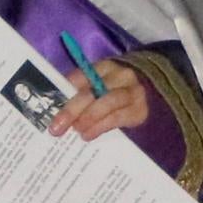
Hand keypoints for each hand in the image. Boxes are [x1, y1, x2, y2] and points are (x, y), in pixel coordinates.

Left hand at [39, 65, 153, 140]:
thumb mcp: (99, 86)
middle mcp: (120, 76)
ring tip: (75, 130)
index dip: (65, 90)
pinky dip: (100, 127)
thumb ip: (81, 92)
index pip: (81, 76)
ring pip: (107, 102)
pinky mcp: (140, 109)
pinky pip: (117, 117)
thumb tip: (55, 108)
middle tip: (56, 127)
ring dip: (88, 118)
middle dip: (72, 109)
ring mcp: (133, 92)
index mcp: (105, 67)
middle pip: (93, 91)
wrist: (153, 95)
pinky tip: (88, 135)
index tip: (49, 105)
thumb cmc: (115, 92)